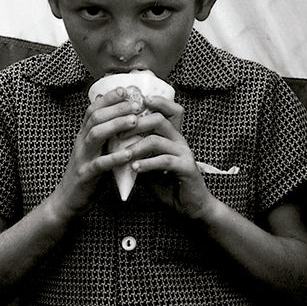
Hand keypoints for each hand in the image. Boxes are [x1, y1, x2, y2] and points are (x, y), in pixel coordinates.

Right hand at [48, 88, 144, 221]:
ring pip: (96, 135)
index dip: (109, 98)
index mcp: (84, 135)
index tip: (126, 89)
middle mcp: (81, 142)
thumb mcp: (95, 149)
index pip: (93, 109)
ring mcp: (82, 159)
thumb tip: (122, 114)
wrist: (67, 201)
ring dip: (116, 125)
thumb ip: (105, 134)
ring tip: (134, 121)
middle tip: (137, 104)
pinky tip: (128, 154)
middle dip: (117, 108)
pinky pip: (99, 164)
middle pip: (96, 117)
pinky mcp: (86, 176)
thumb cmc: (88, 172)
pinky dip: (114, 158)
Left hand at [122, 95, 214, 220]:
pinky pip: (164, 161)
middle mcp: (180, 140)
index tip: (138, 101)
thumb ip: (140, 153)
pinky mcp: (186, 168)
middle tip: (119, 132)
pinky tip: (134, 169)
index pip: (171, 110)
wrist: (190, 205)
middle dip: (137, 123)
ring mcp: (184, 153)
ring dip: (136, 146)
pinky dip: (147, 163)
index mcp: (174, 136)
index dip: (157, 102)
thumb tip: (116, 144)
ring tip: (123, 155)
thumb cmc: (169, 184)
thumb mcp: (151, 165)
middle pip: (160, 120)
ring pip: (158, 139)